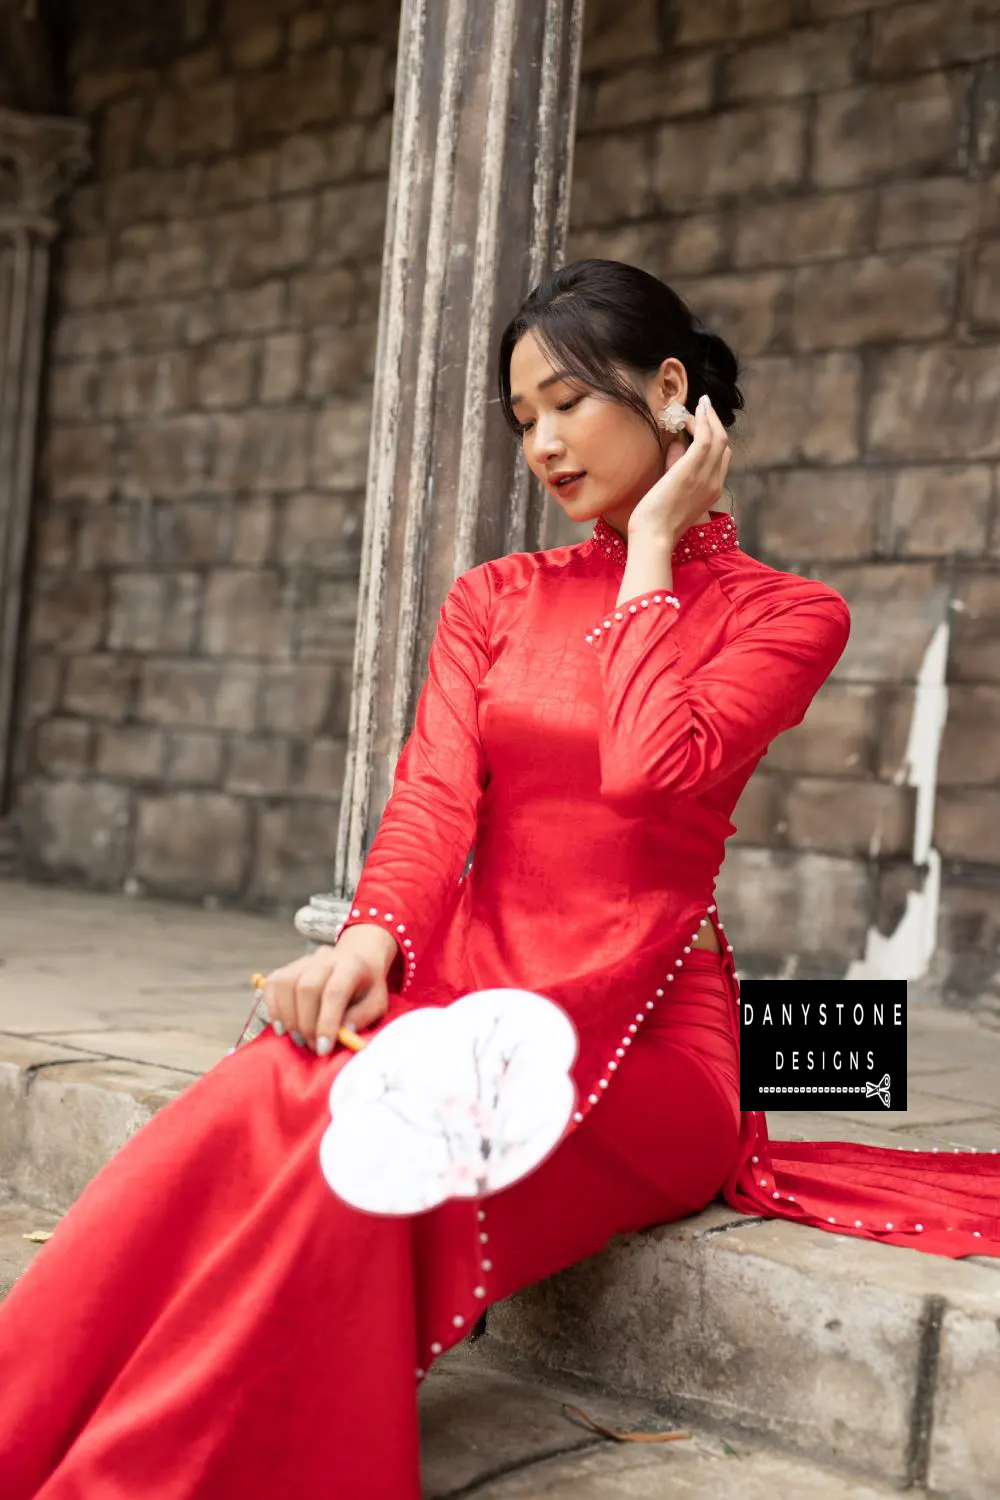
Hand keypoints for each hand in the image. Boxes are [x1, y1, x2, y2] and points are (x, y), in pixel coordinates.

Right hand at [263, 924, 398, 1054]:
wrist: (357, 957)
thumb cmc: (367, 986)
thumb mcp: (377, 1002)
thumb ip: (363, 1016)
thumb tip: (343, 1032)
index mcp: (352, 965)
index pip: (334, 992)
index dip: (327, 1022)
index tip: (324, 1049)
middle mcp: (326, 958)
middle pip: (307, 988)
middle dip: (307, 1024)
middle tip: (312, 1046)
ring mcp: (305, 960)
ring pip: (286, 984)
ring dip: (288, 1017)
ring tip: (299, 1038)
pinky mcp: (289, 967)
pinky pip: (273, 984)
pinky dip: (273, 1007)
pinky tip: (283, 1026)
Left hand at [627, 394, 731, 544]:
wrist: (653, 537)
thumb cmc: (656, 522)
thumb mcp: (672, 494)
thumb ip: (677, 470)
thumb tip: (674, 446)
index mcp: (712, 492)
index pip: (722, 459)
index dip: (715, 438)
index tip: (702, 425)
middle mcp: (714, 483)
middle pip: (724, 445)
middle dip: (715, 423)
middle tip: (704, 407)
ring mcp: (706, 476)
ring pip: (717, 437)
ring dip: (708, 417)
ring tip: (699, 403)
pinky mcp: (692, 469)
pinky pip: (705, 437)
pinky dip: (701, 421)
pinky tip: (691, 412)